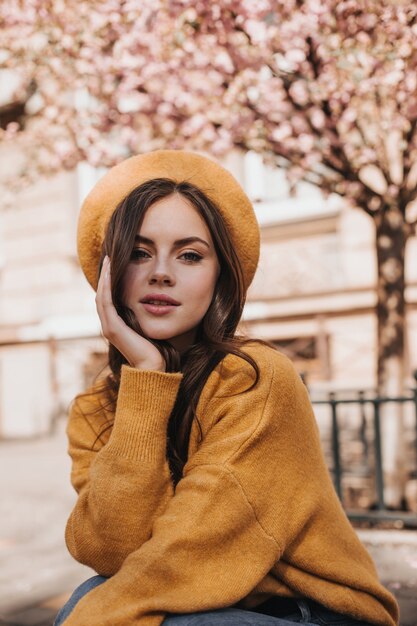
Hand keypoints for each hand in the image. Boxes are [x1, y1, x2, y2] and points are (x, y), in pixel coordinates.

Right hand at [95, 256, 165, 371]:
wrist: (153, 367)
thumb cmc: (156, 349)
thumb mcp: (149, 325)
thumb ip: (145, 314)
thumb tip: (154, 299)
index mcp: (116, 323)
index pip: (109, 296)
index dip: (110, 279)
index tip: (116, 261)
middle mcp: (108, 324)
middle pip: (102, 293)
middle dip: (105, 273)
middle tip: (109, 254)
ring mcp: (108, 327)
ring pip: (102, 295)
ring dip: (104, 276)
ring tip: (108, 259)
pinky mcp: (112, 329)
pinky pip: (106, 302)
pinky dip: (107, 287)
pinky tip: (110, 273)